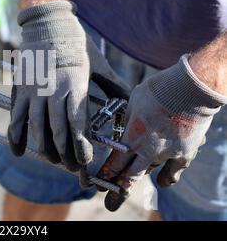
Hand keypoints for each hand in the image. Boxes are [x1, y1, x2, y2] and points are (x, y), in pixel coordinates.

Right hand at [8, 1, 129, 170]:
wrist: (48, 26)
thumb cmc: (76, 46)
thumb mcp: (98, 65)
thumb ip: (114, 85)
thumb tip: (130, 102)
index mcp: (75, 85)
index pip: (77, 123)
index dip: (81, 145)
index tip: (85, 160)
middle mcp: (53, 91)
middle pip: (57, 130)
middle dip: (65, 153)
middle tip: (72, 168)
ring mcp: (34, 91)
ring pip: (37, 127)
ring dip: (44, 147)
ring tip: (52, 160)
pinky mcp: (20, 89)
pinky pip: (16, 116)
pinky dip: (15, 135)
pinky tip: (18, 151)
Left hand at [98, 55, 226, 210]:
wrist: (191, 88)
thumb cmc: (158, 90)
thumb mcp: (133, 101)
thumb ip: (128, 119)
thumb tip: (126, 127)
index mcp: (131, 137)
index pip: (114, 163)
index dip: (106, 175)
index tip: (98, 183)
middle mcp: (147, 150)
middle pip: (129, 176)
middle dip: (116, 189)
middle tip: (108, 200)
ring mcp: (166, 154)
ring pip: (148, 173)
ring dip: (136, 180)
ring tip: (125, 191)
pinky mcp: (184, 153)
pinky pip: (174, 172)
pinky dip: (167, 178)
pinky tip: (163, 182)